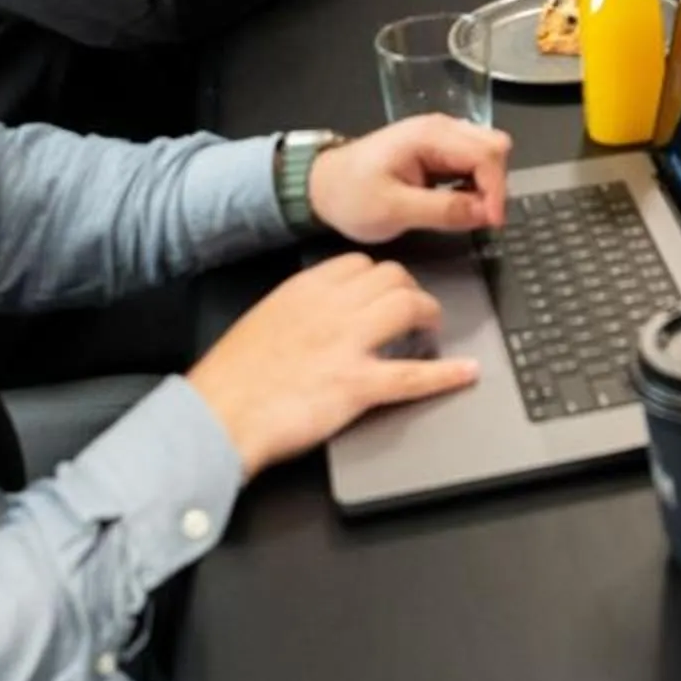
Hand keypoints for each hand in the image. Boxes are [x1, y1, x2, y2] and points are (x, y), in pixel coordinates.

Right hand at [185, 253, 472, 476]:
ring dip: (429, 317)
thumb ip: (295, 309)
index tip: (385, 289)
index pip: (359, 264)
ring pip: (407, 308)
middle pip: (392, 278)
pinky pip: (413, 375)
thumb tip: (319, 313)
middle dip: (410, 291)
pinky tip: (464, 373)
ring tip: (433, 331)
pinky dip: (446, 374)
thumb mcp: (261, 322)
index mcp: (303, 291)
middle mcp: (330, 308)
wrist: (215, 416)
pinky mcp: (356, 385)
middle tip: (414, 311)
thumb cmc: (229, 379)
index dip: (379, 278)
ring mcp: (347, 344)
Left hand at [306, 116, 512, 242]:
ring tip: (466, 213)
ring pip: (488, 152)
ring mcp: (441, 137)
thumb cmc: (351, 196)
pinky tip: (457, 203)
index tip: (490, 223)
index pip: (487, 153)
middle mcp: (441, 128)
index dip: (496, 189)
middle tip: (479, 218)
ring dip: (486, 184)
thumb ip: (443, 210)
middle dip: (495, 184)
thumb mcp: (394, 210)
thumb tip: (486, 214)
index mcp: (429, 136)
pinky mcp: (439, 150)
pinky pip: (473, 161)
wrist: (322, 186)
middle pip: (494, 146)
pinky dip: (475, 183)